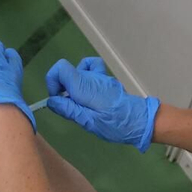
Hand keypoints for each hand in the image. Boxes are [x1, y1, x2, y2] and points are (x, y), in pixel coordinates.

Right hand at [45, 57, 161, 151]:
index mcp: (84, 87)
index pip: (59, 68)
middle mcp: (90, 77)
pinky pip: (91, 67)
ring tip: (78, 102)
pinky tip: (86, 87)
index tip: (57, 99)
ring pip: (76, 73)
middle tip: (70, 108)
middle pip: (66, 73)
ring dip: (72, 86)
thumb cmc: (115, 124)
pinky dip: (84, 73)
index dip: (52, 81)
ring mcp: (99, 76)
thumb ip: (68, 110)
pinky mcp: (106, 79)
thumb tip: (51, 101)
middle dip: (61, 89)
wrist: (139, 121)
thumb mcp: (88, 122)